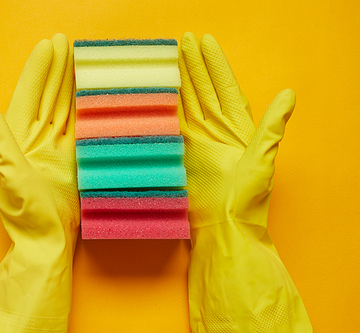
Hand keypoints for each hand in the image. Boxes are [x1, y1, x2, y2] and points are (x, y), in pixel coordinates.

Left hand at [0, 33, 78, 332]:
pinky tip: (91, 94)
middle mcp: (38, 139)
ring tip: (78, 59)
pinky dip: (85, 109)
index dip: (38, 71)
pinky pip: (79, 127)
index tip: (49, 46)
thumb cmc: (26, 214)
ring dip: (70, 83)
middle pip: (49, 96)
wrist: (48, 240)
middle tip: (64, 42)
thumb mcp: (11, 177)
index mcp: (19, 139)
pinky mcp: (73, 158)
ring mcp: (57, 148)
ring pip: (65, 107)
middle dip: (56, 69)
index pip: (30, 96)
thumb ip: (0, 143)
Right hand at [178, 32, 311, 331]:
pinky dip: (166, 107)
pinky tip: (160, 92)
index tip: (205, 42)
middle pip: (202, 90)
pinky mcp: (181, 154)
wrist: (223, 229)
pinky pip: (172, 124)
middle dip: (193, 64)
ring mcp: (196, 141)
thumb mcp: (262, 160)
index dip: (215, 64)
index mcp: (237, 129)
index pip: (224, 87)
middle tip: (183, 40)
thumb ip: (271, 126)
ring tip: (172, 56)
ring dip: (180, 79)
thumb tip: (289, 94)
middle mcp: (215, 131)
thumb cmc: (246, 200)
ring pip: (186, 102)